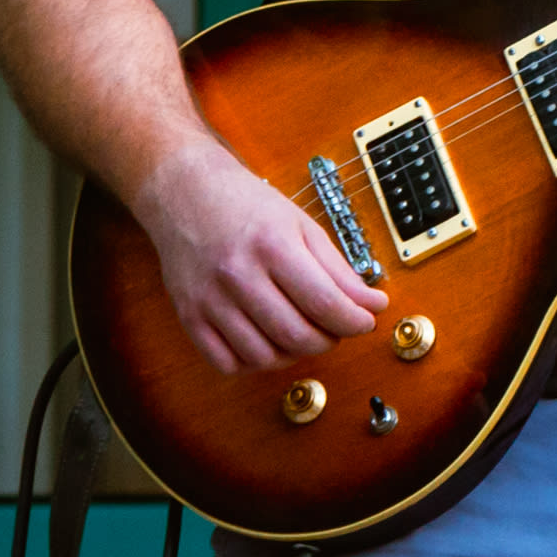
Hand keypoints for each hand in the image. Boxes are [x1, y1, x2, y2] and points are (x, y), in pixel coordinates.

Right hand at [127, 134, 384, 374]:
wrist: (185, 192)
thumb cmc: (247, 205)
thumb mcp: (301, 225)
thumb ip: (338, 269)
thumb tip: (372, 305)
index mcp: (272, 245)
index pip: (324, 303)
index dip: (354, 321)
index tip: (366, 321)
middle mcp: (237, 274)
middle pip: (297, 336)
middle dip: (329, 340)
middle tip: (335, 327)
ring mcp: (209, 299)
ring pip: (264, 357)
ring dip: (294, 355)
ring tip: (301, 332)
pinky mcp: (189, 316)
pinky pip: (227, 363)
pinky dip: (255, 363)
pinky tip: (266, 341)